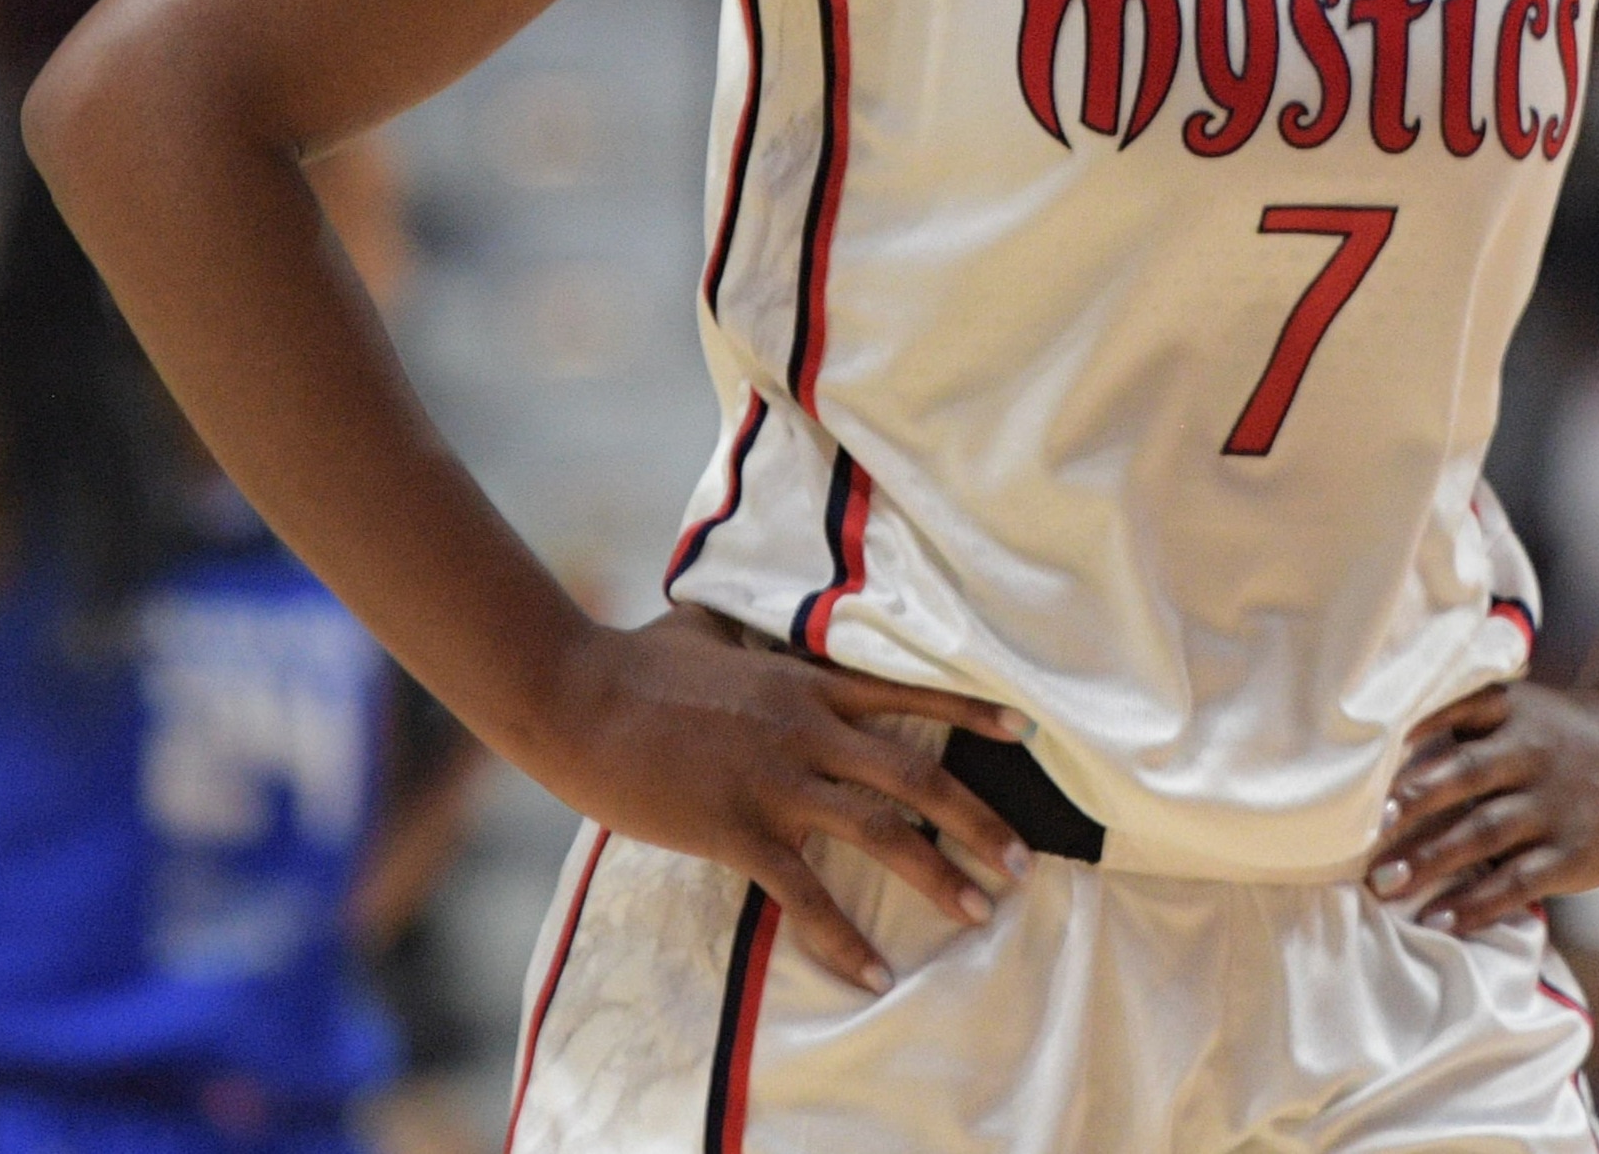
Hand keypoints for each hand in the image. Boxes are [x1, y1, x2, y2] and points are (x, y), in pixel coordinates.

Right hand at [521, 607, 1033, 990]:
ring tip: (980, 911)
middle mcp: (807, 729)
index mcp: (805, 683)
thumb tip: (741, 624)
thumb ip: (742, 635)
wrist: (576, 695)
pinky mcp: (736, 828)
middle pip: (916, 774)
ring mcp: (775, 780)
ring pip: (880, 831)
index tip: (1022, 733)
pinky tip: (873, 973)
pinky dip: (843, 939)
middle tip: (1022, 862)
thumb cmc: (632, 662)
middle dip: (978, 821)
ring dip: (937, 874)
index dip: (969, 713)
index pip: (908, 695)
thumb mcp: (704, 631)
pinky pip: (804, 892)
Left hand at [1366, 680, 1598, 935]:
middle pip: (1465, 775)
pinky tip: (1438, 918)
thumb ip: (1459, 723)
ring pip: (1486, 833)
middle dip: (1411, 804)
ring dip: (1432, 860)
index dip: (1414, 731)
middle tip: (1361, 835)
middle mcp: (1534, 752)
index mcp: (1512, 711)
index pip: (1458, 711)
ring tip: (1384, 884)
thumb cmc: (1552, 739)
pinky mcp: (1575, 854)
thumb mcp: (1517, 712)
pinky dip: (1477, 903)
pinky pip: (1519, 881)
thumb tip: (1371, 759)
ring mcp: (1556, 804)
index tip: (1364, 760)